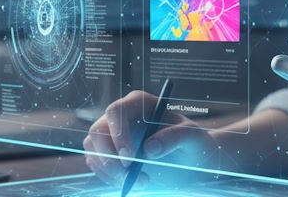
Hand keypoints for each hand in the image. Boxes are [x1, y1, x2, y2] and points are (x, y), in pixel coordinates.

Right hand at [83, 90, 217, 185]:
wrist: (190, 160)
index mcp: (139, 103)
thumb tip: (149, 148)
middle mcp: (121, 117)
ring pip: (94, 151)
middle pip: (98, 132)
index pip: (116, 111)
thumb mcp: (192, 136)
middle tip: (129, 176)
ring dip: (111, 172)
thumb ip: (175, 137)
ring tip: (142, 182)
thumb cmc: (192, 142)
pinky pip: (96, 165)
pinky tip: (131, 183)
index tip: (129, 158)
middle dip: (110, 158)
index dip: (118, 133)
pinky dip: (108, 178)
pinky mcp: (108, 154)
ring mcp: (111, 135)